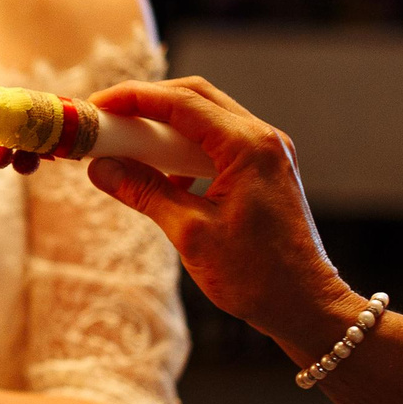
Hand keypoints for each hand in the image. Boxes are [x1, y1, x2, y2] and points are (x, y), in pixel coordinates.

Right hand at [76, 80, 362, 355]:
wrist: (304, 305)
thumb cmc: (256, 275)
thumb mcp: (190, 232)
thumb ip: (145, 192)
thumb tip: (101, 168)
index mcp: (249, 147)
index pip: (182, 103)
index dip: (134, 98)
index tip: (98, 105)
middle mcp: (263, 140)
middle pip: (196, 98)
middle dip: (148, 102)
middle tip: (108, 118)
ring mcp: (268, 153)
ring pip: (207, 118)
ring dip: (166, 125)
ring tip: (128, 142)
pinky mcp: (265, 171)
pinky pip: (218, 143)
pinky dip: (186, 147)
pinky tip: (163, 173)